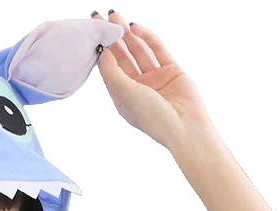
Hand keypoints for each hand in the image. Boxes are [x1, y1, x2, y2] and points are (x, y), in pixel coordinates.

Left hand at [90, 11, 216, 150]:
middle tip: (100, 17)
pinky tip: (136, 27)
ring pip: (138, 51)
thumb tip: (102, 52)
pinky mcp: (170, 70)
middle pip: (121, 57)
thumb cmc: (153, 118)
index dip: (101, 50)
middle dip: (111, 37)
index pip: (108, 69)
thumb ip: (112, 73)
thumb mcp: (126, 95)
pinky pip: (156, 50)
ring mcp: (154, 78)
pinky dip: (147, 38)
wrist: (185, 127)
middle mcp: (136, 87)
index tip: (92, 32)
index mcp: (122, 97)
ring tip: (116, 16)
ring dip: (127, 34)